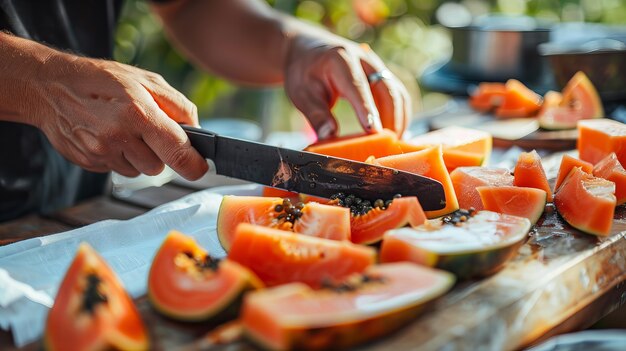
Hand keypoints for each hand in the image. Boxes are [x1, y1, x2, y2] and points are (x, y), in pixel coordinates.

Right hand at [33, 53, 207, 178]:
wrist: (49, 87)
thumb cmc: (102, 79)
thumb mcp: (146, 80)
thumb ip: (178, 106)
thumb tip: (197, 131)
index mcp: (139, 114)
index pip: (178, 153)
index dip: (195, 165)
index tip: (201, 167)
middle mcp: (120, 137)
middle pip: (159, 167)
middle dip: (160, 153)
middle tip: (148, 131)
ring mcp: (102, 153)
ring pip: (139, 171)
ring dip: (139, 156)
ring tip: (124, 130)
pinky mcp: (89, 163)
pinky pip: (119, 169)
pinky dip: (120, 157)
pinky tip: (108, 136)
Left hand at [284, 35, 410, 139]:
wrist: (308, 52)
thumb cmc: (304, 73)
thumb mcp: (301, 94)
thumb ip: (316, 115)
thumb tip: (329, 137)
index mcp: (341, 60)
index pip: (358, 87)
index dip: (367, 109)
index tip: (373, 130)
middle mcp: (364, 60)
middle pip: (386, 89)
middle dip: (390, 118)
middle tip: (386, 144)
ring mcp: (376, 66)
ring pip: (397, 93)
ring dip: (399, 118)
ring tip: (392, 142)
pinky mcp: (382, 75)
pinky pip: (397, 95)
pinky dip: (399, 114)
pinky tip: (393, 132)